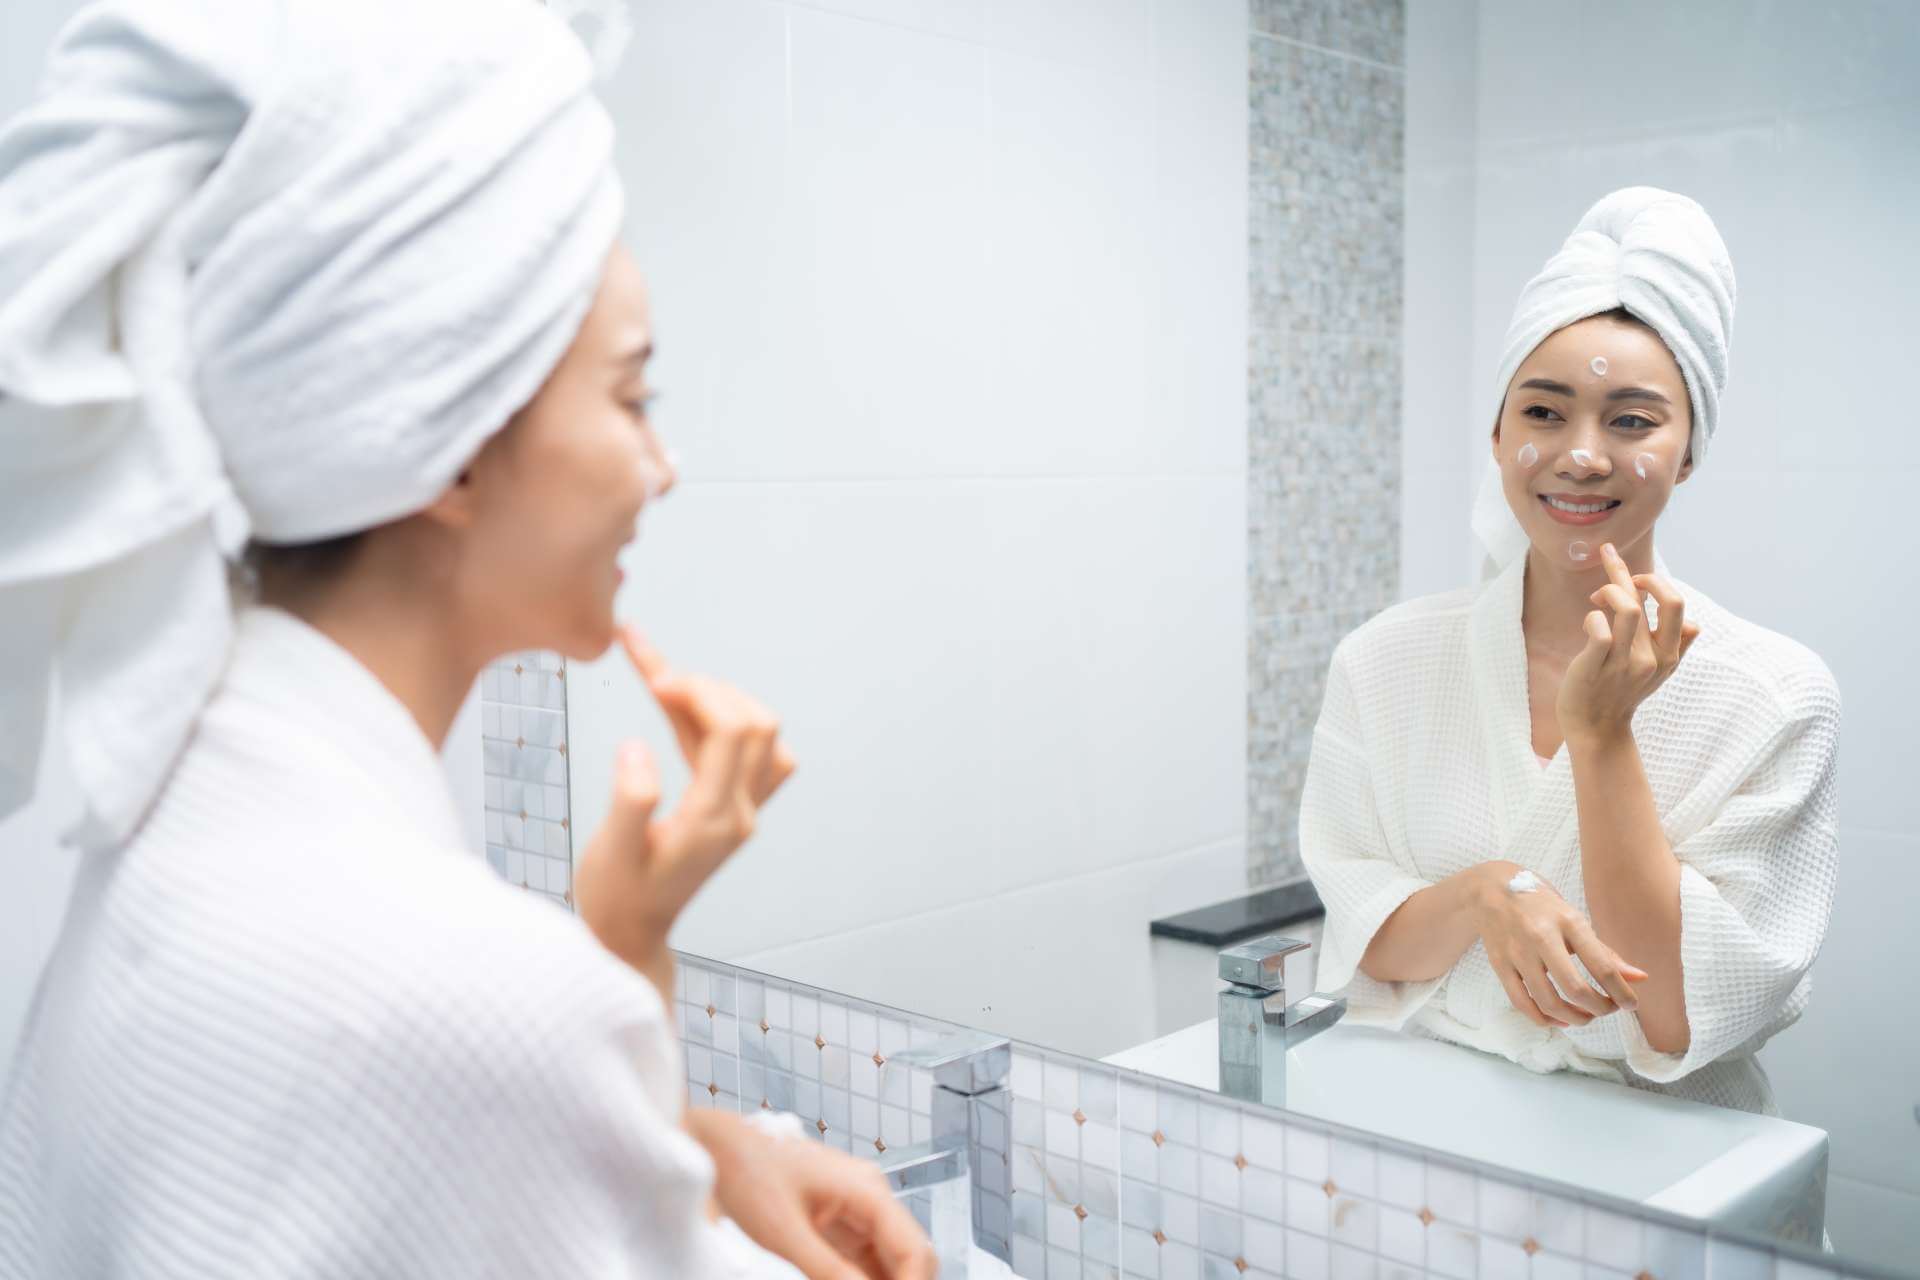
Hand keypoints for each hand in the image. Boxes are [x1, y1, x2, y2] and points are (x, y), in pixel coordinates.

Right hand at [574, 626, 797, 978]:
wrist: (630, 936)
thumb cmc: (616, 896)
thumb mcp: (611, 853)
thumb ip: (629, 801)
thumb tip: (636, 746)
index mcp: (714, 820)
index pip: (733, 733)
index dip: (697, 693)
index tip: (652, 676)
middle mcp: (741, 814)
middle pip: (757, 726)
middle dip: (710, 689)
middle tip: (656, 674)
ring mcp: (744, 813)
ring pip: (761, 736)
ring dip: (721, 701)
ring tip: (667, 686)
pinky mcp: (734, 811)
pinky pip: (747, 753)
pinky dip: (719, 723)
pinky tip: (679, 712)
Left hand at [688, 1111, 936, 1279]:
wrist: (719, 1148)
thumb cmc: (747, 1175)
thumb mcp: (783, 1234)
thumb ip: (827, 1270)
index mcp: (868, 1190)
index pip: (914, 1249)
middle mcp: (871, 1197)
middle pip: (909, 1255)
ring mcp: (857, 1210)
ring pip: (890, 1261)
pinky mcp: (839, 1223)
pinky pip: (864, 1260)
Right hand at [1470, 862, 1647, 1028]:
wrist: (1490, 889)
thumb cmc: (1541, 905)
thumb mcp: (1574, 920)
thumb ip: (1605, 952)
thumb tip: (1640, 979)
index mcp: (1568, 921)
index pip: (1602, 965)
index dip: (1621, 992)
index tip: (1631, 1005)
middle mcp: (1541, 936)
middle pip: (1575, 988)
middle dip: (1599, 1008)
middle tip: (1609, 1010)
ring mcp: (1517, 952)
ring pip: (1548, 1001)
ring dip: (1573, 1018)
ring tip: (1585, 1017)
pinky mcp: (1499, 965)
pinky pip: (1522, 1003)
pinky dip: (1544, 1018)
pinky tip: (1558, 1018)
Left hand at [1556, 543, 1700, 745]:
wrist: (1596, 729)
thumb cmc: (1620, 693)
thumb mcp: (1658, 673)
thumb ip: (1676, 647)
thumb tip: (1694, 623)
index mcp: (1669, 654)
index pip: (1676, 605)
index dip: (1657, 582)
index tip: (1635, 579)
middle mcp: (1653, 658)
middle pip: (1658, 600)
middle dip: (1630, 573)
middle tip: (1608, 563)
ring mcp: (1626, 663)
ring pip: (1629, 609)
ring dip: (1610, 591)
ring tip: (1596, 598)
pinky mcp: (1597, 667)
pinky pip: (1600, 631)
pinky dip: (1592, 618)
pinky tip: (1588, 622)